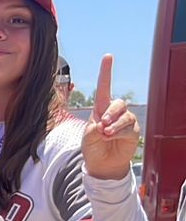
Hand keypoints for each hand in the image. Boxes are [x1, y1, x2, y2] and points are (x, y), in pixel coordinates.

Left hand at [82, 54, 139, 180]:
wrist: (101, 163)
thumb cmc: (92, 147)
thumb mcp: (87, 136)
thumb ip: (93, 128)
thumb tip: (104, 126)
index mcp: (100, 109)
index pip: (104, 87)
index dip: (106, 72)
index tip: (108, 56)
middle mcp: (114, 112)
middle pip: (117, 103)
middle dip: (110, 113)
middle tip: (102, 126)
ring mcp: (125, 120)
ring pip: (124, 115)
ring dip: (113, 125)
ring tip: (105, 135)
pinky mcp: (133, 130)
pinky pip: (128, 127)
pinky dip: (118, 133)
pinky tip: (110, 138)